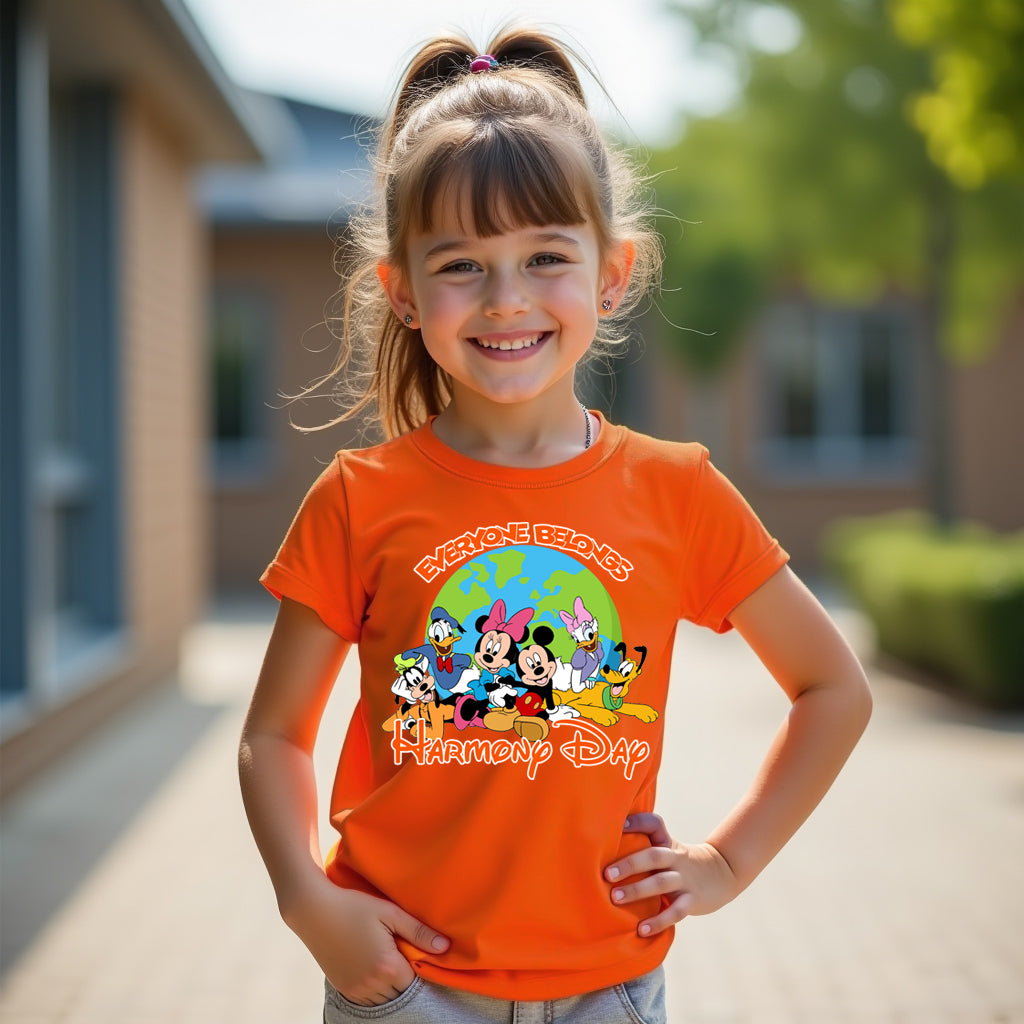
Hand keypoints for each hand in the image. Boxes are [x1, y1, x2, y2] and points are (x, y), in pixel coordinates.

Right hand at [285, 875, 448, 1005]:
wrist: (313, 910)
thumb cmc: (353, 906)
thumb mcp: (389, 912)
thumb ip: (418, 931)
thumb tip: (445, 947)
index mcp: (386, 966)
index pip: (415, 981)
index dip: (421, 969)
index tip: (418, 954)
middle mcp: (371, 985)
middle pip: (401, 993)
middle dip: (406, 978)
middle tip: (404, 956)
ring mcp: (355, 990)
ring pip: (384, 1001)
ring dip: (391, 987)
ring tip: (390, 963)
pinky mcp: (343, 989)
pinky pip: (367, 1001)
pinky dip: (376, 991)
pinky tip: (375, 970)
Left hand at [604, 813, 739, 936]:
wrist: (723, 873)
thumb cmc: (681, 861)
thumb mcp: (668, 847)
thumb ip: (644, 845)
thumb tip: (604, 846)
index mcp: (667, 843)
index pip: (655, 825)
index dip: (638, 822)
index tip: (619, 824)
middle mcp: (675, 859)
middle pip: (653, 856)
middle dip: (629, 864)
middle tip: (606, 874)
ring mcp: (684, 880)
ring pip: (661, 883)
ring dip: (637, 890)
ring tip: (615, 898)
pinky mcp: (692, 900)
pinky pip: (676, 911)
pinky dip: (658, 921)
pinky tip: (642, 930)